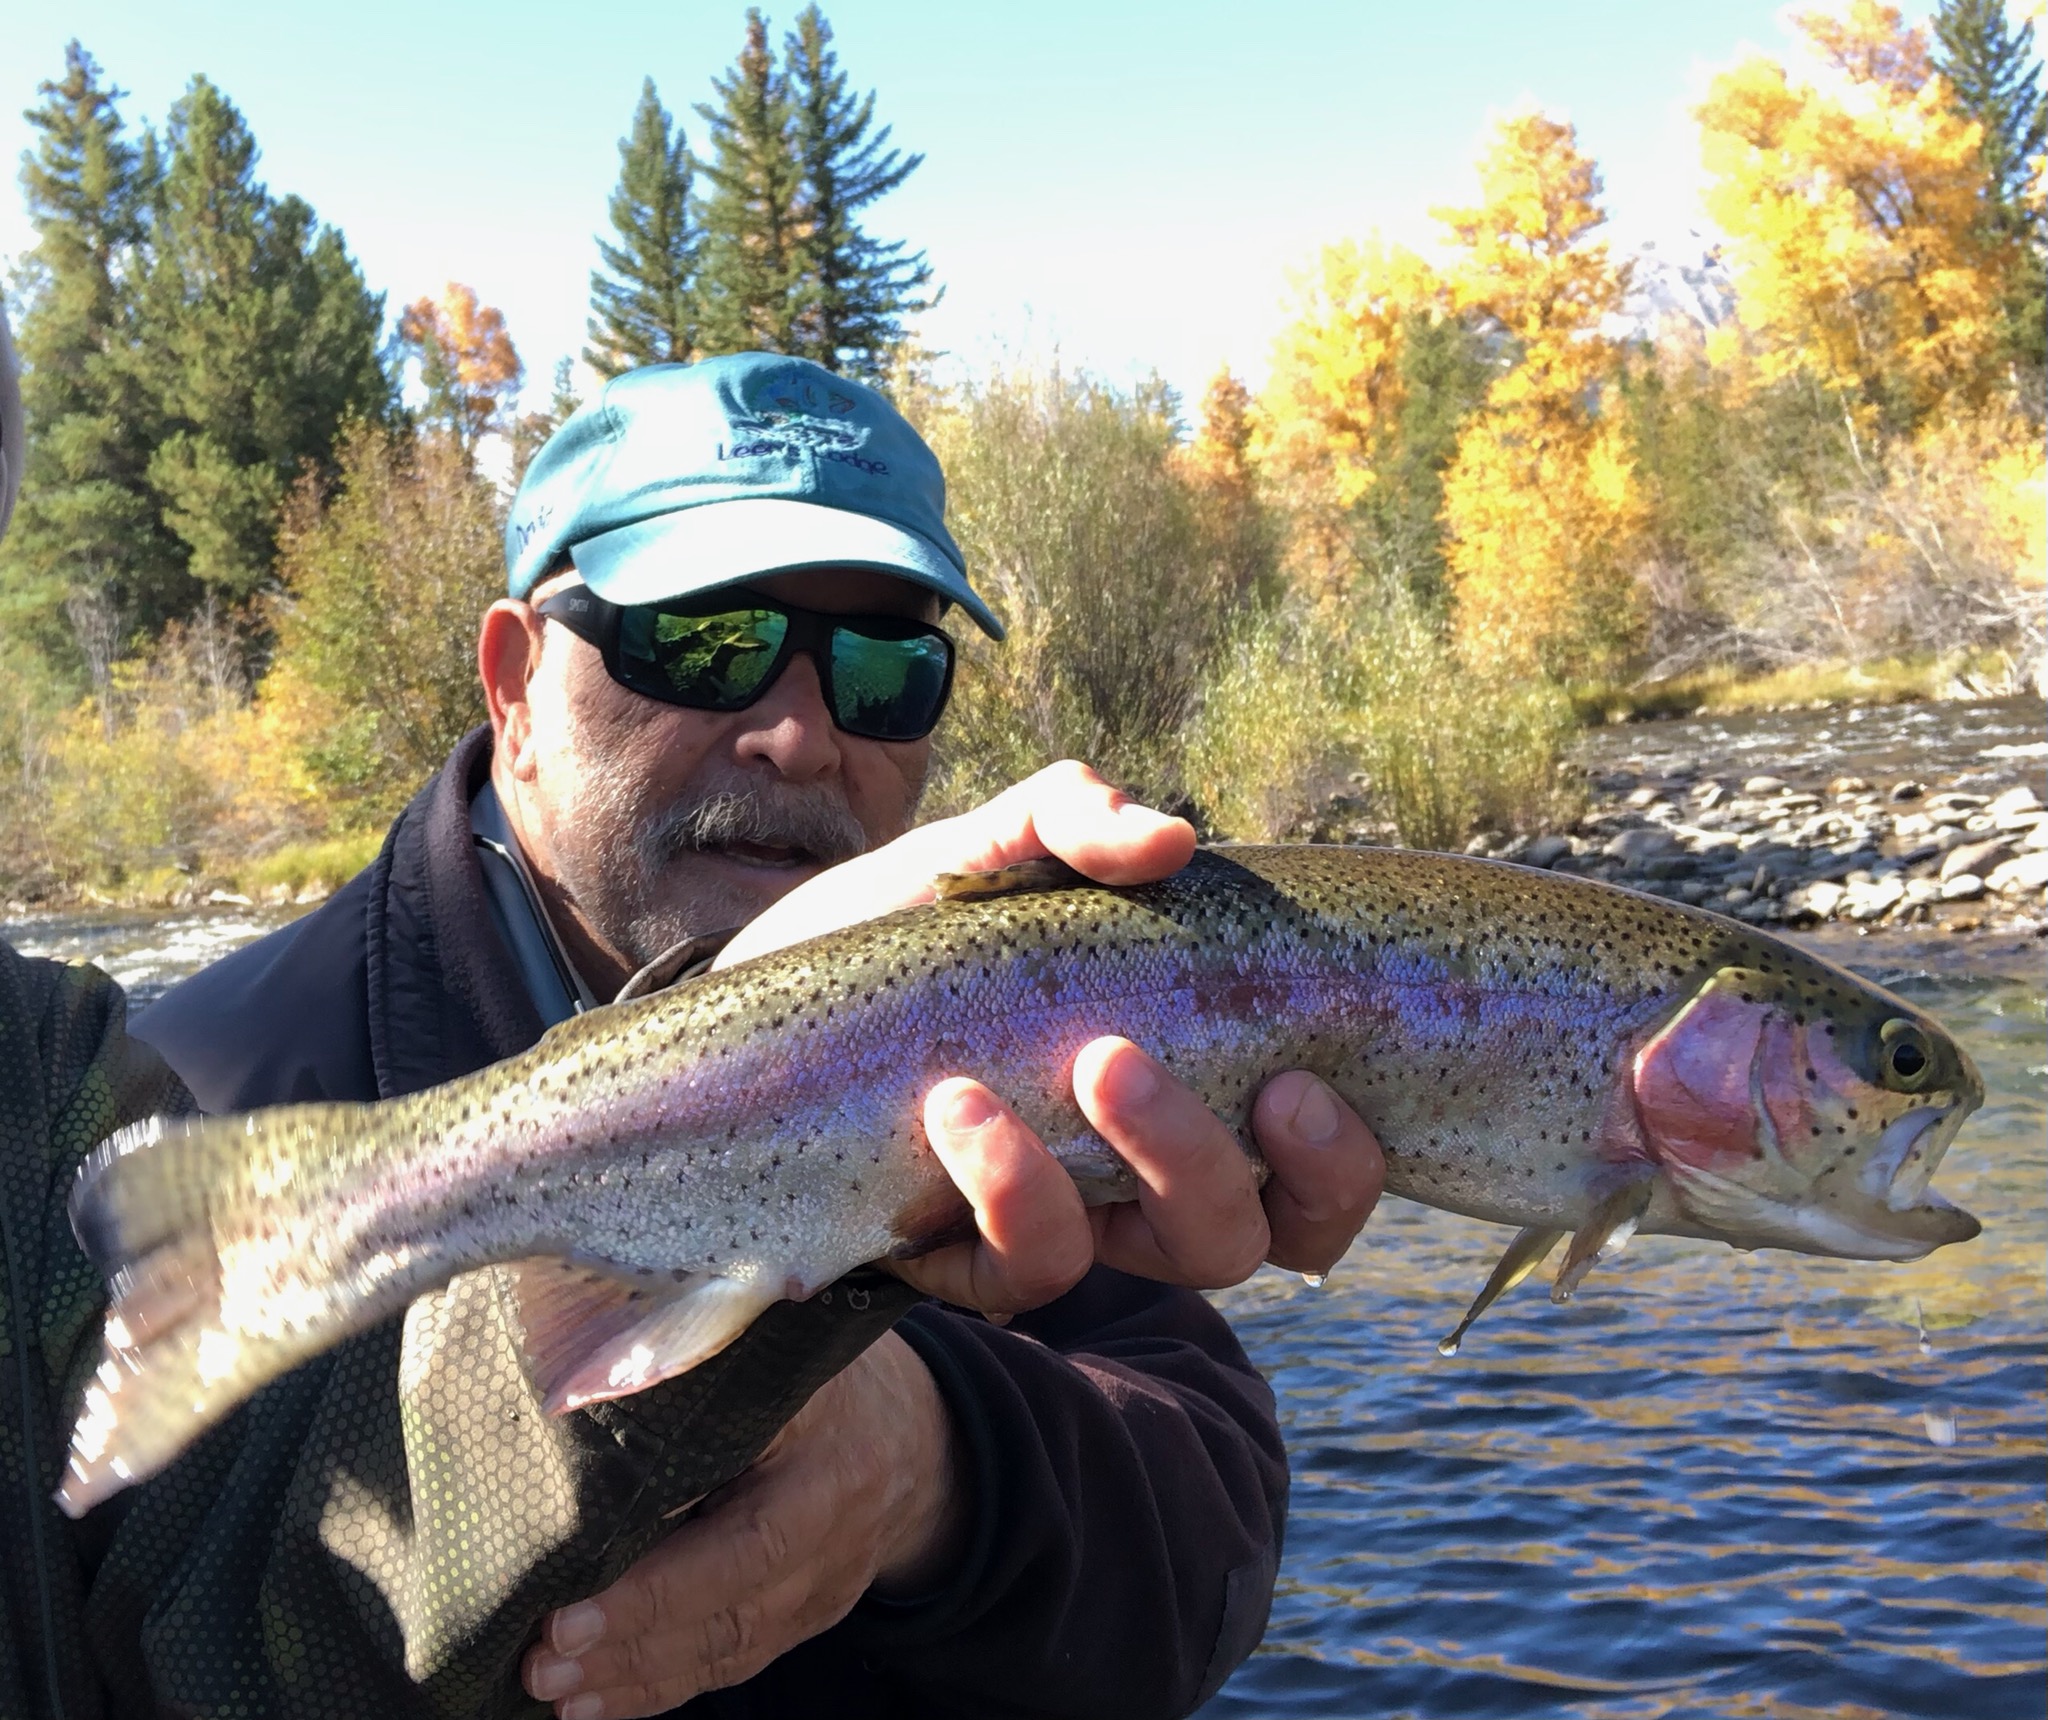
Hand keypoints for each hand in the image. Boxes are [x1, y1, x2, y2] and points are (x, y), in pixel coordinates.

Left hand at [522, 1333, 962, 1718]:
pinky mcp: (813, 1614)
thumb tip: (568, 1396)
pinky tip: (595, 1701)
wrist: (909, 1431)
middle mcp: (832, 1516)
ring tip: (552, 1684)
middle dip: (633, 1635)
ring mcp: (829, 1577)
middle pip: (734, 1596)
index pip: (743, 1528)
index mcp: (820, 1435)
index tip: (566, 1606)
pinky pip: (737, 1660)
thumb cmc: (809, 1370)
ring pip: (732, 1641)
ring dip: (634, 1673)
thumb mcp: (766, 1347)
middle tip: (542, 1658)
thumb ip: (693, 1375)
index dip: (659, 1582)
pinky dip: (661, 1686)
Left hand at [717, 760, 1385, 1313]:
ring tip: (1083, 1064)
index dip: (1339, 1153)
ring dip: (1157, 1163)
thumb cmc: (913, 927)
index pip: (1317, 1161)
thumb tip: (1170, 841)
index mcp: (1195, 1081)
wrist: (762, 1004)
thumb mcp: (986, 851)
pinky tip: (955, 1108)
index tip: (1303, 1079)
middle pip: (1267, 1230)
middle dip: (1264, 1165)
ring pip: (1178, 1256)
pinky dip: (1011, 1187)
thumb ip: (1074, 820)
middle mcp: (1150, 1172)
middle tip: (1193, 1072)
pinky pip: (1031, 1266)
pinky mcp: (972, 1257)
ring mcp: (1070, 1219)